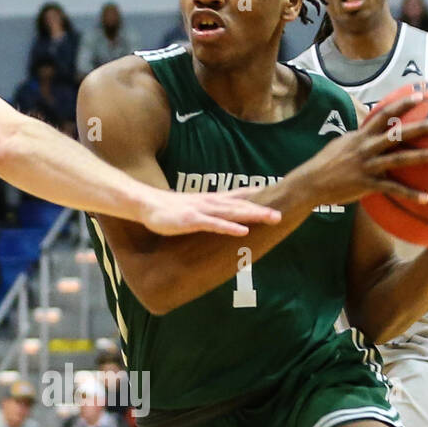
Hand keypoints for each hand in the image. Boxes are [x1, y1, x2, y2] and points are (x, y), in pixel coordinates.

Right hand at [135, 186, 281, 237]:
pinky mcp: (192, 221)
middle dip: (261, 209)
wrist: (146, 204)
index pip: (239, 196)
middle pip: (241, 205)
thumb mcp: (193, 206)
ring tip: (271, 217)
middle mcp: (210, 202)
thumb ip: (208, 210)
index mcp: (211, 199)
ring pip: (232, 212)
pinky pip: (214, 224)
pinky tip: (243, 231)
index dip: (257, 196)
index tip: (277, 197)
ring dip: (252, 215)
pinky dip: (229, 227)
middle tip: (281, 214)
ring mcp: (202, 211)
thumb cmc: (169, 208)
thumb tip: (220, 215)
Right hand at [303, 92, 427, 207]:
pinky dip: (409, 194)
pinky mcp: (366, 185)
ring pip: (399, 159)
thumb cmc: (326, 164)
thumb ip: (360, 136)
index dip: (402, 104)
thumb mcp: (342, 144)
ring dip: (422, 156)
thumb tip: (373, 127)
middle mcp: (366, 148)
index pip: (384, 114)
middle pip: (397, 134)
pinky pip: (392, 189)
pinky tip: (425, 198)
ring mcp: (367, 166)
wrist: (310, 183)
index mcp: (361, 136)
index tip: (420, 95)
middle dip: (420, 127)